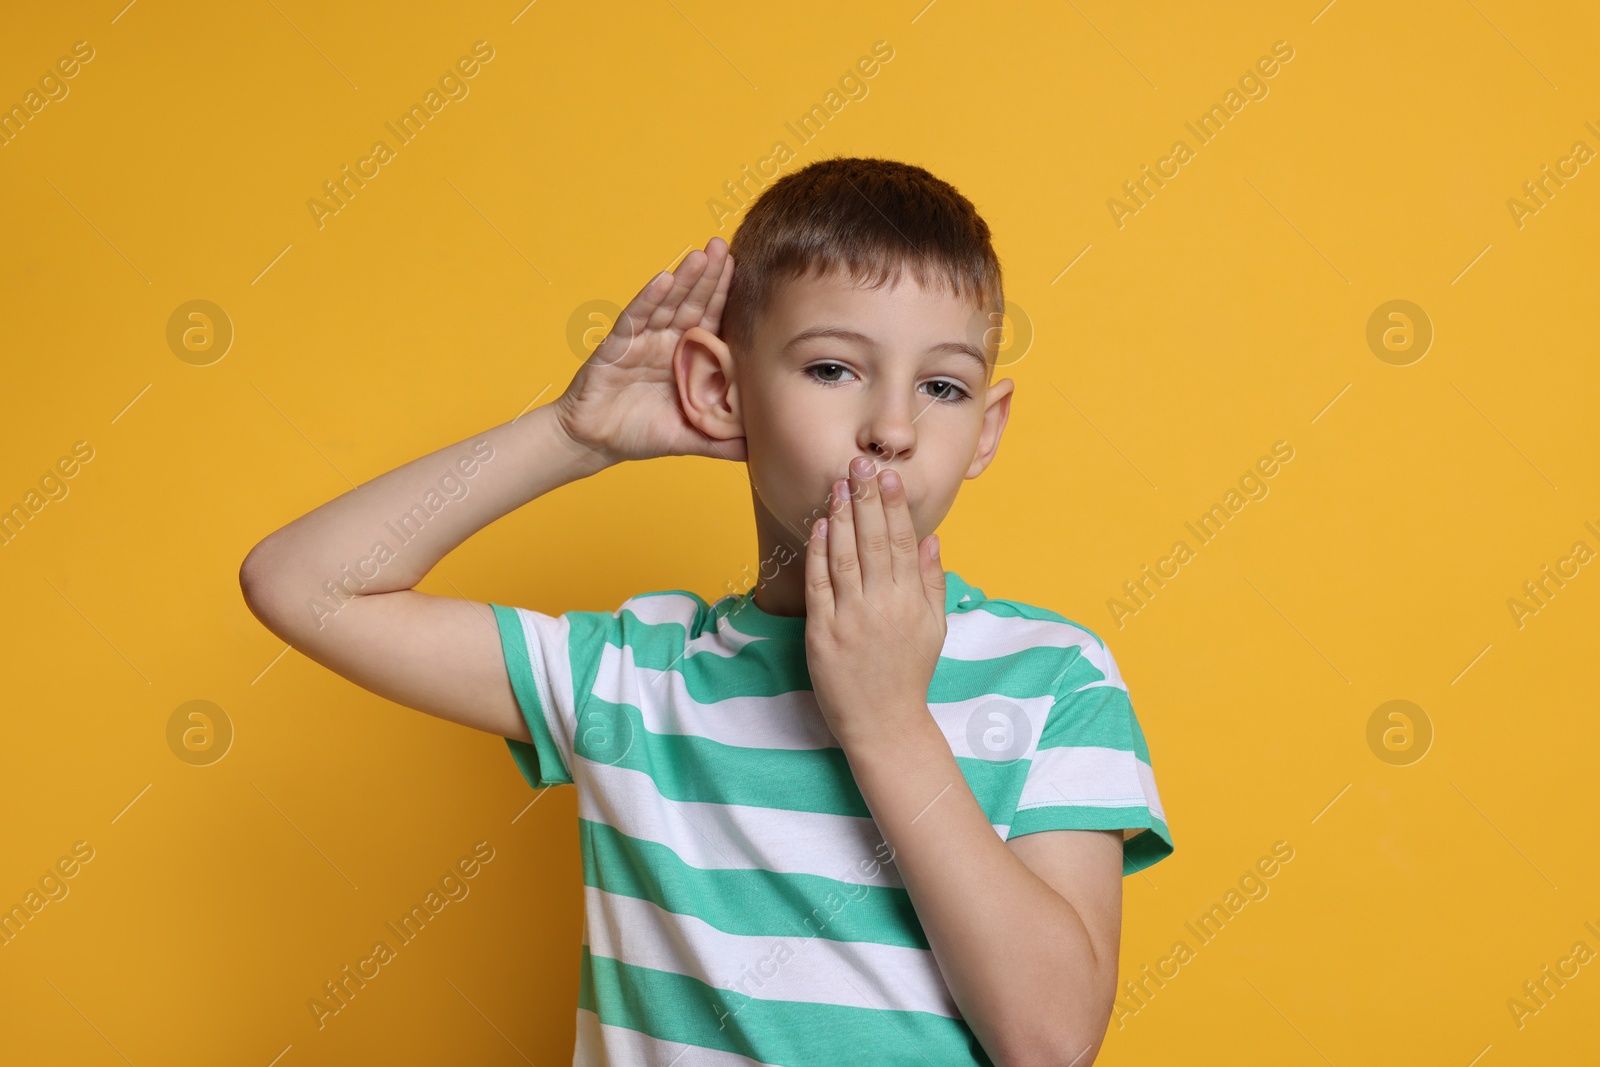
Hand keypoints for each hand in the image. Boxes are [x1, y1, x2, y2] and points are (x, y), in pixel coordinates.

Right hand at [552, 236, 744, 465]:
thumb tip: (764, 451)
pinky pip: (634, 319)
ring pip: (666, 303)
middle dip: (709, 275)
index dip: (727, 295)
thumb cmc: (641, 434)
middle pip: (692, 302)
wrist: (595, 442)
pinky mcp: (616, 346)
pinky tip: (662, 280)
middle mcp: (666, 342)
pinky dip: (648, 299)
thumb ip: (724, 441)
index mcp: (687, 358)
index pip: (712, 320)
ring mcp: (642, 340)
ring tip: (701, 255)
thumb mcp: (691, 439)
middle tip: (725, 246)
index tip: (748, 269)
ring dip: (684, 278)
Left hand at [804, 455, 947, 749]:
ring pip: (845, 555)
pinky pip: (820, 583)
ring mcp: (851, 616)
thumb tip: (932, 539)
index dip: (895, 506)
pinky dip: (818, 552)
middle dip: (867, 498)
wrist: (884, 723)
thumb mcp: (934, 627)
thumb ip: (932, 581)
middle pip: (874, 540)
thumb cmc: (909, 674)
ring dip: (840, 516)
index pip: (904, 542)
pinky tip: (818, 526)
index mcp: (913, 601)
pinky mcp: (823, 631)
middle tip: (861, 463)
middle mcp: (883, 604)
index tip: (890, 475)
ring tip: (839, 485)